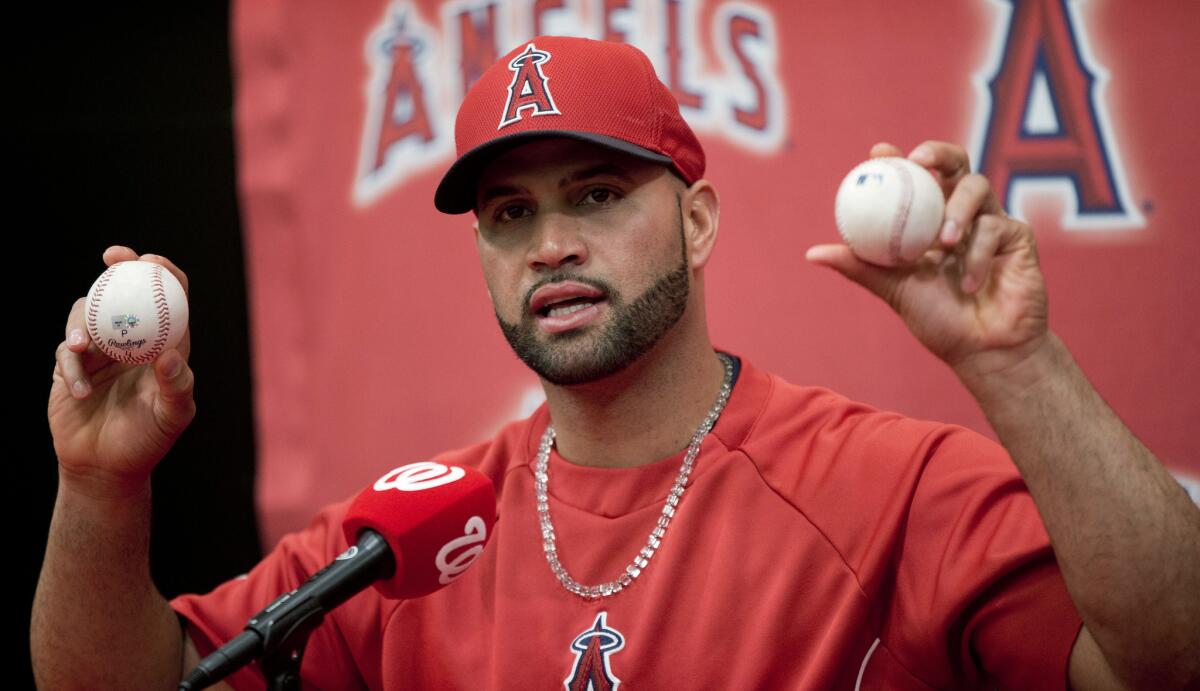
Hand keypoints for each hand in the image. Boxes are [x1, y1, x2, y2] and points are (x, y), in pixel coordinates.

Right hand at [49, 246, 195, 497]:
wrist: (106, 468)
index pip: (171, 298)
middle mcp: (134, 341)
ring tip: (83, 346)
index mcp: (166, 345)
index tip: (152, 262)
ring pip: (88, 314)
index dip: (165, 273)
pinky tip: (79, 391)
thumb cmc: (148, 441)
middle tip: (113, 257)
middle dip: (121, 267)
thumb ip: (177, 387)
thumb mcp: (172, 417)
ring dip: (84, 321)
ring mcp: (101, 351)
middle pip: (126, 292)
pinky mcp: (71, 367)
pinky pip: (66, 353)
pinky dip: (71, 367)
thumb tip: (171, 357)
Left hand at [807, 141, 1049, 378]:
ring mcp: (992, 222)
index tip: (877, 152)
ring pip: (978, 188)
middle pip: (956, 163)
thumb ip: (860, 266)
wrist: (984, 351)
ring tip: (944, 242)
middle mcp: (961, 214)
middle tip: (918, 162)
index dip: (898, 158)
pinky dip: (977, 257)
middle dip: (937, 153)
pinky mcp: (1017, 237)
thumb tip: (812, 253)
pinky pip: (995, 229)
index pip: (917, 178)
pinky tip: (969, 284)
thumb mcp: (894, 289)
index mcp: (931, 220)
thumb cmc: (940, 320)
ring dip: (957, 210)